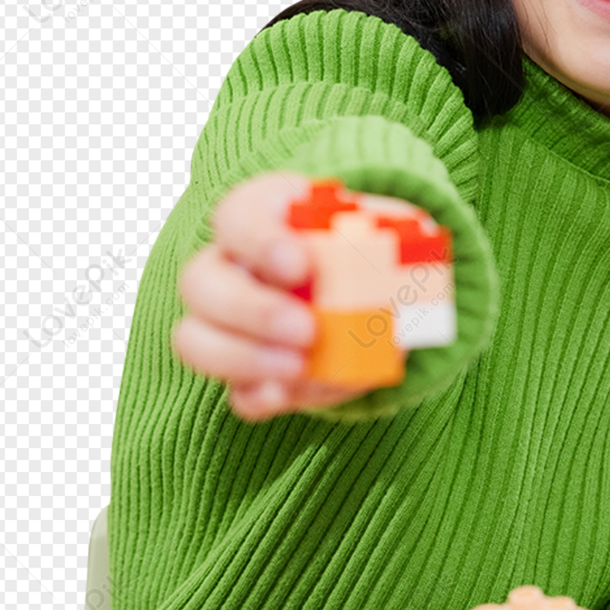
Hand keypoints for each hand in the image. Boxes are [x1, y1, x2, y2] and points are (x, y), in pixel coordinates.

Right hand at [172, 170, 382, 420]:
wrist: (374, 281)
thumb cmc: (372, 242)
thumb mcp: (386, 229)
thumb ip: (391, 239)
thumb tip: (415, 258)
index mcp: (262, 214)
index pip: (236, 216)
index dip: (259, 242)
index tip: (300, 265)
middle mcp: (228, 263)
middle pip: (199, 281)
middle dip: (250, 310)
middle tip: (306, 328)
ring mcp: (224, 320)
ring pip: (194, 338)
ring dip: (244, 358)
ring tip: (300, 366)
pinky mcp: (243, 369)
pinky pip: (231, 389)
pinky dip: (258, 395)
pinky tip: (286, 394)